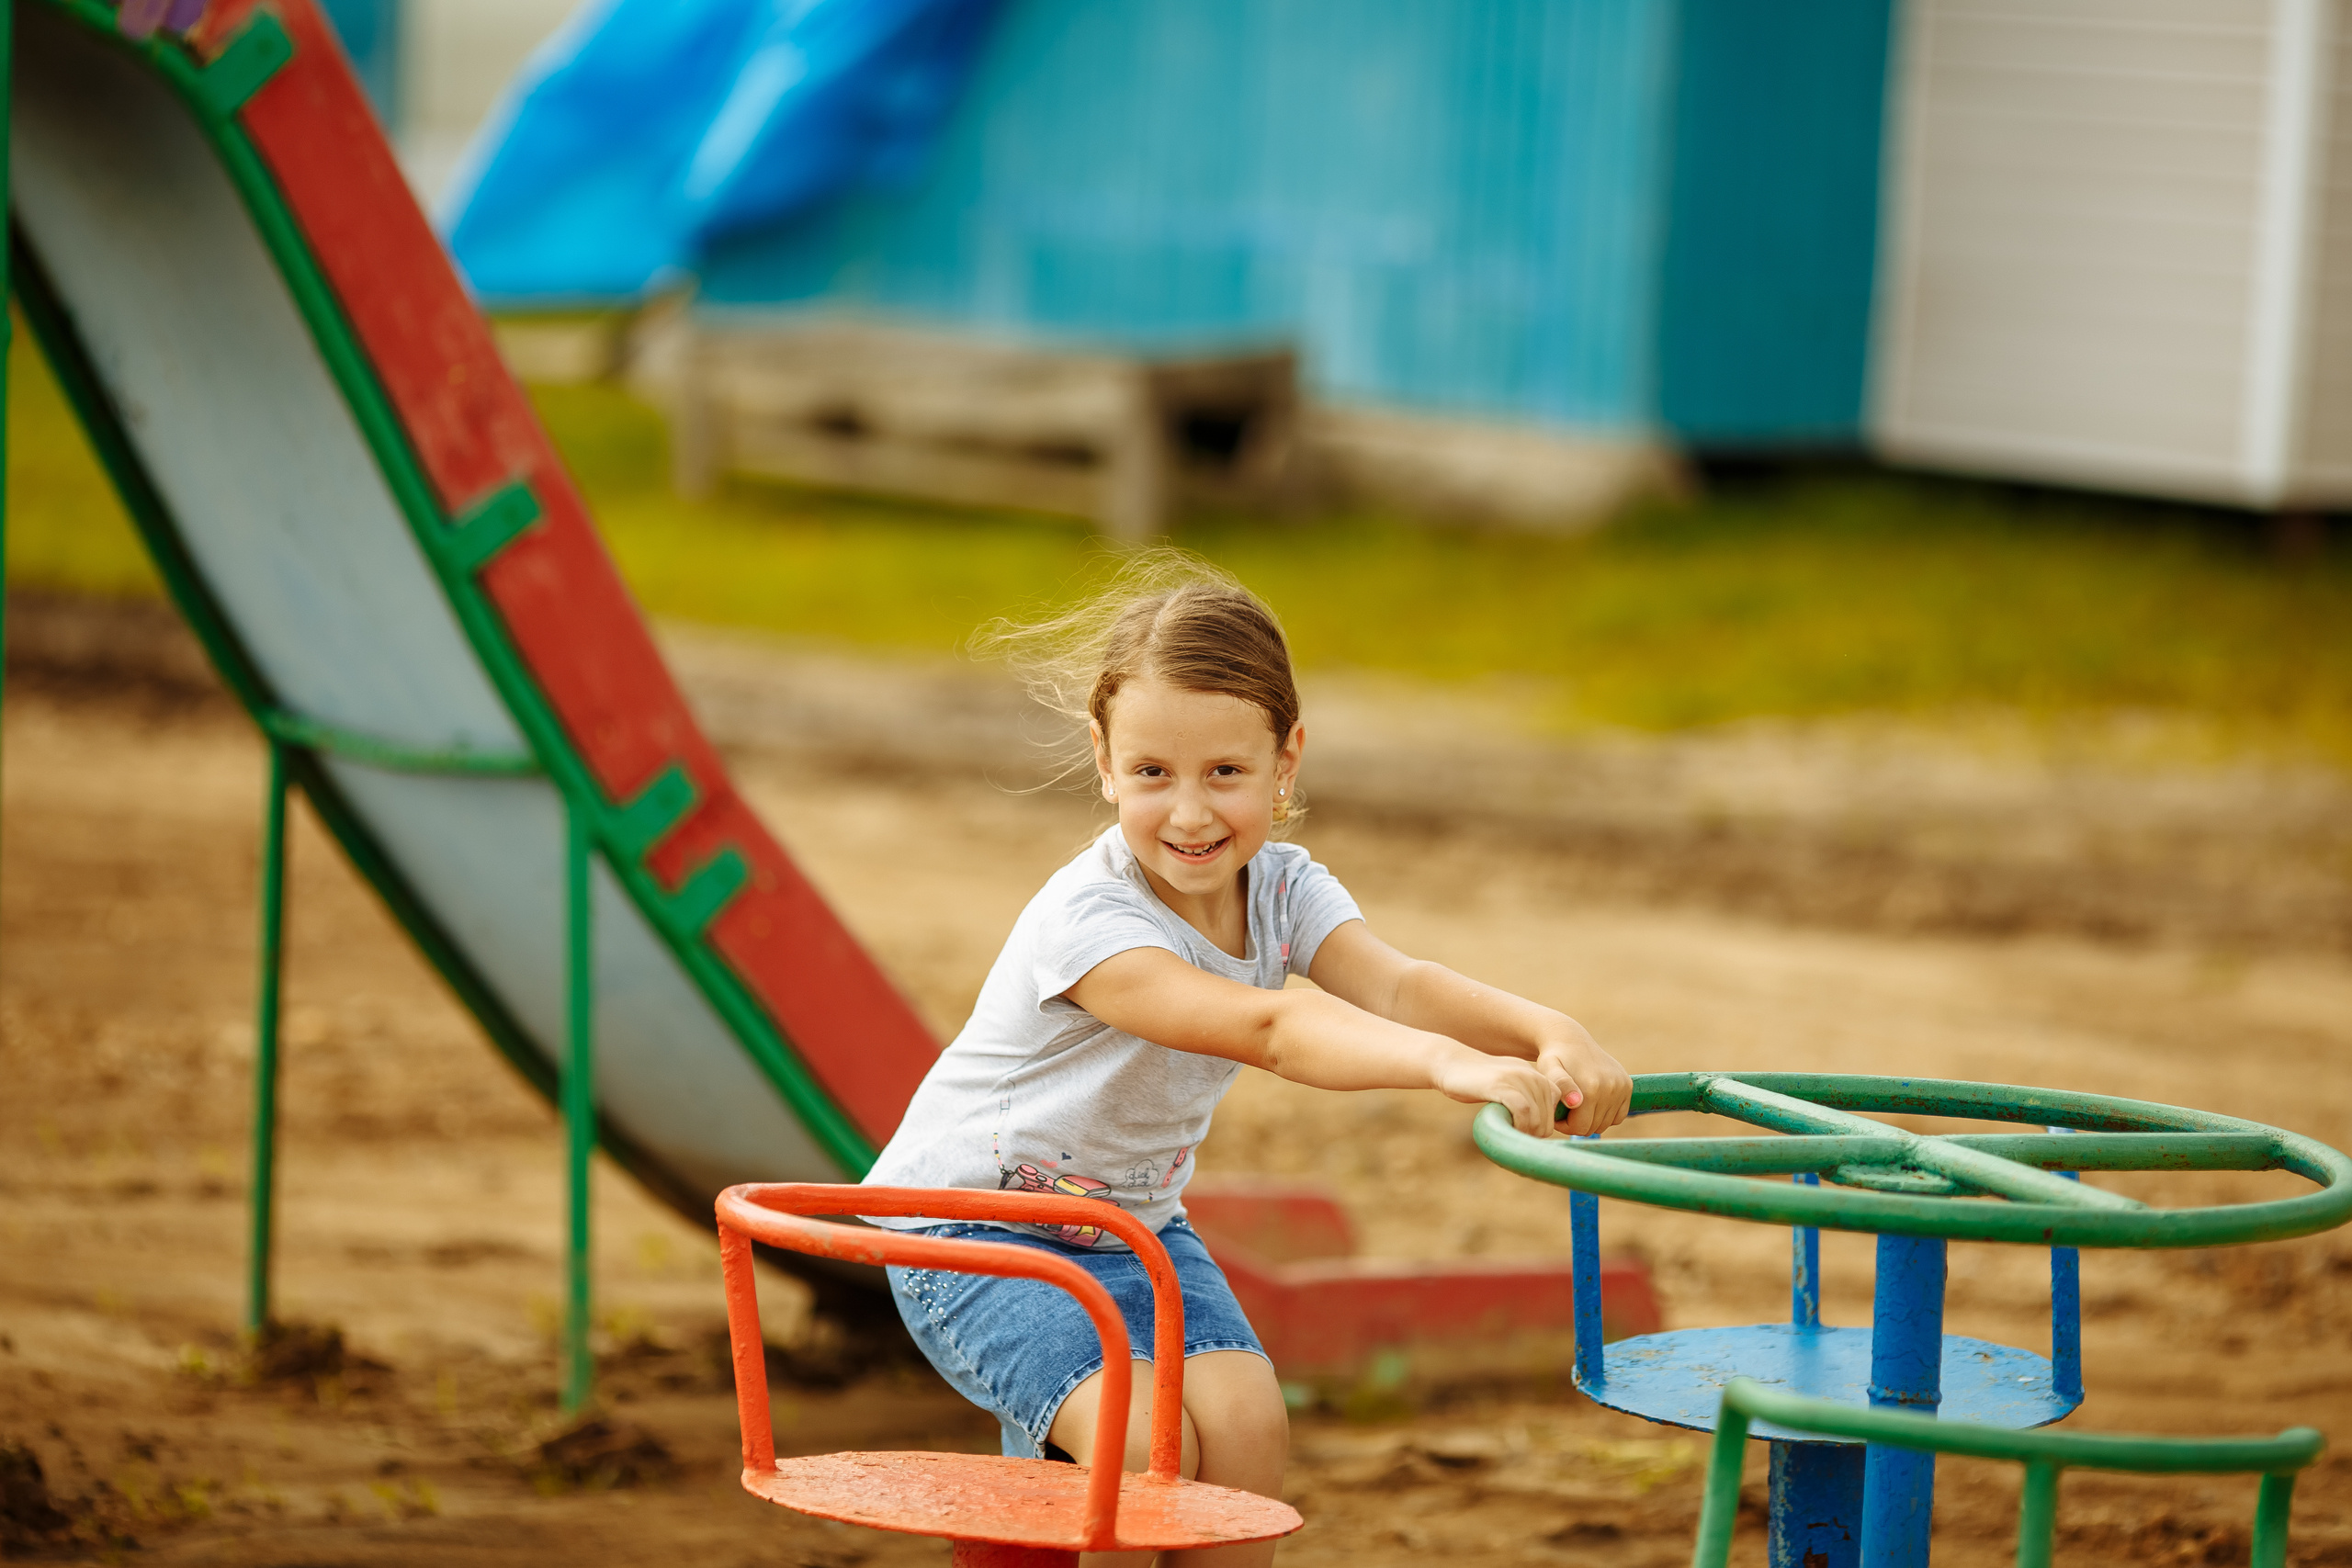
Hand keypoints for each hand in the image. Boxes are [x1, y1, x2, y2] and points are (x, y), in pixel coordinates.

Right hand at [1434, 1051, 1572, 1136]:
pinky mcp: (1503, 1085)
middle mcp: (1531, 1074)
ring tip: (1511, 1136)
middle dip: (1535, 1133)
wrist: (1450, 1063)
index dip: (1545, 1123)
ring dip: (1526, 1134)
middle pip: (1549, 1115)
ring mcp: (1518, 1078)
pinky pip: (1524, 1112)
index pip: (1557, 1103)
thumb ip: (1523, 1096)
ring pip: (1538, 1117)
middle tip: (1516, 1138)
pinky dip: (1519, 1127)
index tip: (1528, 1132)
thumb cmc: (1474, 1080)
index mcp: (1534, 1073)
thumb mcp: (1505, 1083)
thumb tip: (1538, 1126)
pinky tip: (1507, 1129)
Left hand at [1535, 1018, 1630, 1136]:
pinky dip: (1606, 1115)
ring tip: (1577, 1105)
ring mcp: (1621, 1086)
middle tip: (1566, 1109)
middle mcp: (1611, 1087)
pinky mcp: (1628, 1085)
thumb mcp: (1549, 1068)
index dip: (1565, 1125)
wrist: (1571, 1040)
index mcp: (1591, 1088)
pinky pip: (1619, 1116)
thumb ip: (1559, 1084)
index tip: (1557, 1114)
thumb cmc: (1555, 1058)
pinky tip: (1592, 1103)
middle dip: (1577, 1123)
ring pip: (1606, 1123)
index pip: (1581, 1127)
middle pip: (1594, 1127)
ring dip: (1591, 1119)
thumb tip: (1576, 1102)